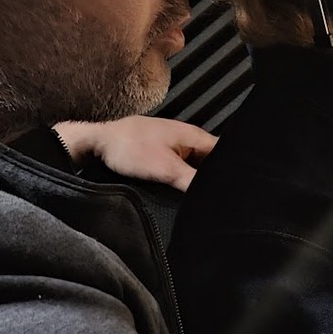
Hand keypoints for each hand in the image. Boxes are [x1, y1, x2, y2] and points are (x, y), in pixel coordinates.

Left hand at [54, 116, 217, 191]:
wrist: (97, 142)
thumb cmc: (130, 149)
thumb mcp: (166, 169)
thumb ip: (193, 181)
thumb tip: (215, 195)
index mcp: (194, 135)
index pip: (224, 152)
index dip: (233, 169)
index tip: (236, 188)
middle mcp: (187, 138)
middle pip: (211, 159)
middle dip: (215, 176)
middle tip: (220, 198)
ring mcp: (173, 145)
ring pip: (195, 164)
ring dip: (197, 178)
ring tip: (203, 196)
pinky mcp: (160, 153)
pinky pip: (180, 166)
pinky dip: (183, 177)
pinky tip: (181, 190)